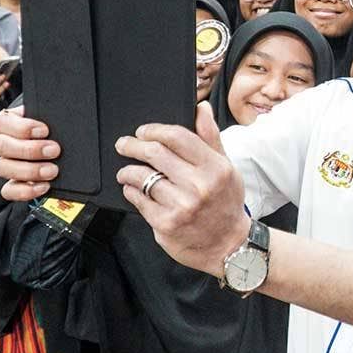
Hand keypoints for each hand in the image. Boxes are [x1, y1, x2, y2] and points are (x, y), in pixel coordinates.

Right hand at [0, 106, 59, 200]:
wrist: (71, 151)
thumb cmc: (61, 132)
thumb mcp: (56, 121)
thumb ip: (51, 119)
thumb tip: (59, 121)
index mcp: (12, 122)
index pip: (0, 121)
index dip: (21, 127)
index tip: (45, 130)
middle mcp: (6, 143)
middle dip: (29, 149)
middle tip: (54, 151)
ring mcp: (7, 164)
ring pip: (1, 167)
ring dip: (28, 170)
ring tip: (52, 170)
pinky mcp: (13, 184)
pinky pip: (8, 191)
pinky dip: (25, 190)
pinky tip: (44, 186)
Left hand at [115, 102, 248, 277]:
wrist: (228, 245)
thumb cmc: (226, 203)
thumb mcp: (226, 167)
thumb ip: (210, 136)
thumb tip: (202, 108)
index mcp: (215, 167)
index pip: (177, 137)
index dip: (154, 130)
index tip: (143, 131)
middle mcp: (199, 186)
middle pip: (155, 153)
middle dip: (133, 145)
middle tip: (125, 144)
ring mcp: (181, 206)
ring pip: (142, 177)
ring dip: (128, 170)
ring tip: (126, 171)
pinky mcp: (166, 224)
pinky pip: (138, 200)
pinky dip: (131, 191)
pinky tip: (132, 188)